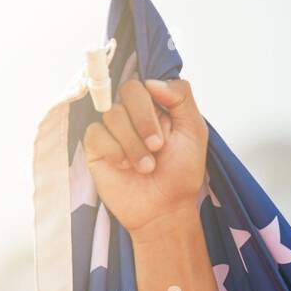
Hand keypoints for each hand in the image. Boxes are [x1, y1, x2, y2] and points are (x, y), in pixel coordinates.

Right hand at [81, 77, 207, 236]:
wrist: (165, 209)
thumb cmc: (180, 174)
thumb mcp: (194, 132)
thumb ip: (181, 97)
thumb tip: (152, 81)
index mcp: (154, 106)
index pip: (145, 83)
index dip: (153, 105)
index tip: (166, 132)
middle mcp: (132, 113)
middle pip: (128, 91)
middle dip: (144, 121)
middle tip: (157, 147)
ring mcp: (112, 129)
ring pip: (113, 115)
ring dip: (133, 144)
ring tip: (146, 167)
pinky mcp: (96, 146)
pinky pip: (96, 133)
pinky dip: (114, 150)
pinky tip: (125, 166)